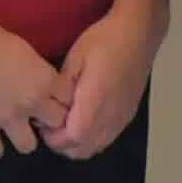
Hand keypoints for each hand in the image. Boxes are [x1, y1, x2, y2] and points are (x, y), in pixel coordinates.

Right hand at [0, 19, 72, 159]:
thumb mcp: (29, 52)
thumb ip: (40, 74)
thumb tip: (45, 87)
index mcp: (46, 80)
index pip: (70, 102)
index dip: (62, 103)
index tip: (53, 103)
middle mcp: (32, 102)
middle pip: (56, 125)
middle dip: (49, 123)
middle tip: (36, 119)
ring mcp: (8, 117)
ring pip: (28, 146)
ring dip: (23, 139)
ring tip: (14, 131)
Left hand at [48, 0, 165, 160]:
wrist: (138, 33)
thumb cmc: (104, 40)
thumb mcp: (75, 57)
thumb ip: (62, 87)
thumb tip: (49, 106)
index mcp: (96, 99)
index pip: (73, 137)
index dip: (54, 138)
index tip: (43, 124)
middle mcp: (111, 115)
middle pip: (83, 150)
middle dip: (62, 145)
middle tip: (50, 126)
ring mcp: (121, 117)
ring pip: (95, 148)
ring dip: (77, 144)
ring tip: (66, 123)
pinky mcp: (127, 115)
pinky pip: (107, 139)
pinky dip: (91, 139)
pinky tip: (84, 120)